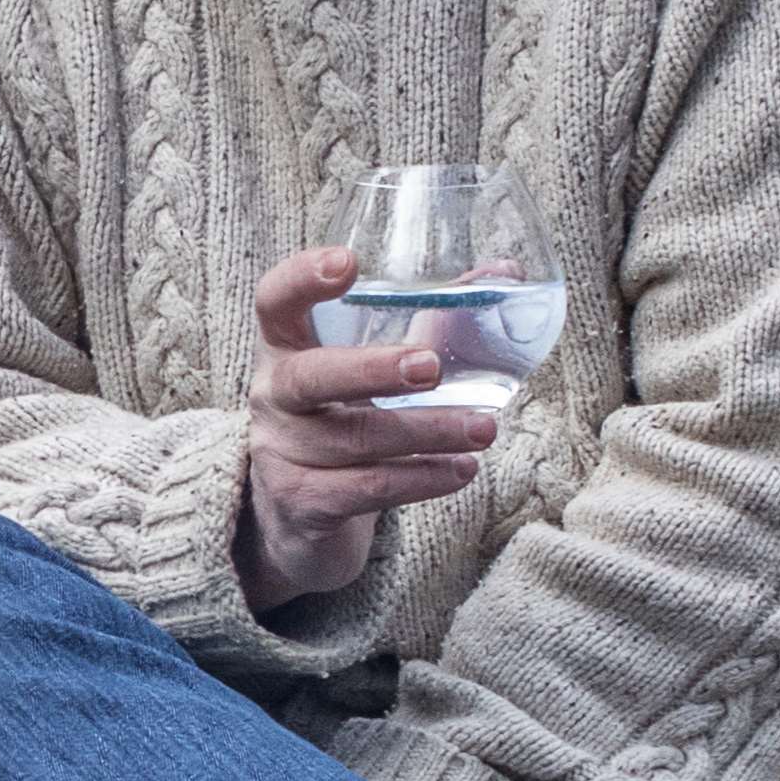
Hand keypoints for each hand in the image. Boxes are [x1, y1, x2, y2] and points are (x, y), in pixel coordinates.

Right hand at [236, 245, 500, 610]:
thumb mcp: (370, 371)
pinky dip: (420, 480)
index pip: (275, 301)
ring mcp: (282, 453)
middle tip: (432, 367)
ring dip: (427, 432)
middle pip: (311, 376)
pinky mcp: (303, 504)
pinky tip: (461, 470)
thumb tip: (505, 273)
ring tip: (485, 429)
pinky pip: (365, 489)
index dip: (302, 278)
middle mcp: (274, 396)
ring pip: (355, 440)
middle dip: (374, 370)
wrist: (296, 517)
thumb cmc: (344, 420)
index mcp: (285, 347)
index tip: (346, 263)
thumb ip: (431, 321)